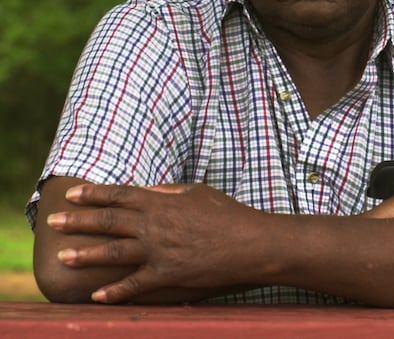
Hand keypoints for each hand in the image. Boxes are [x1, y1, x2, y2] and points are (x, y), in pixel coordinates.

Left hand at [46, 182, 265, 303]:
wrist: (248, 242)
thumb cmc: (224, 213)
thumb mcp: (194, 192)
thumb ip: (166, 192)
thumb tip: (143, 190)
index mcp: (160, 202)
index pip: (119, 195)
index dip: (93, 194)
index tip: (72, 194)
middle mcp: (154, 225)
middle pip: (108, 222)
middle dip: (78, 221)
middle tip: (53, 221)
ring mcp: (159, 251)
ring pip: (113, 253)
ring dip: (85, 254)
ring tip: (63, 255)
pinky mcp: (167, 276)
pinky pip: (134, 285)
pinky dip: (114, 292)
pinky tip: (96, 296)